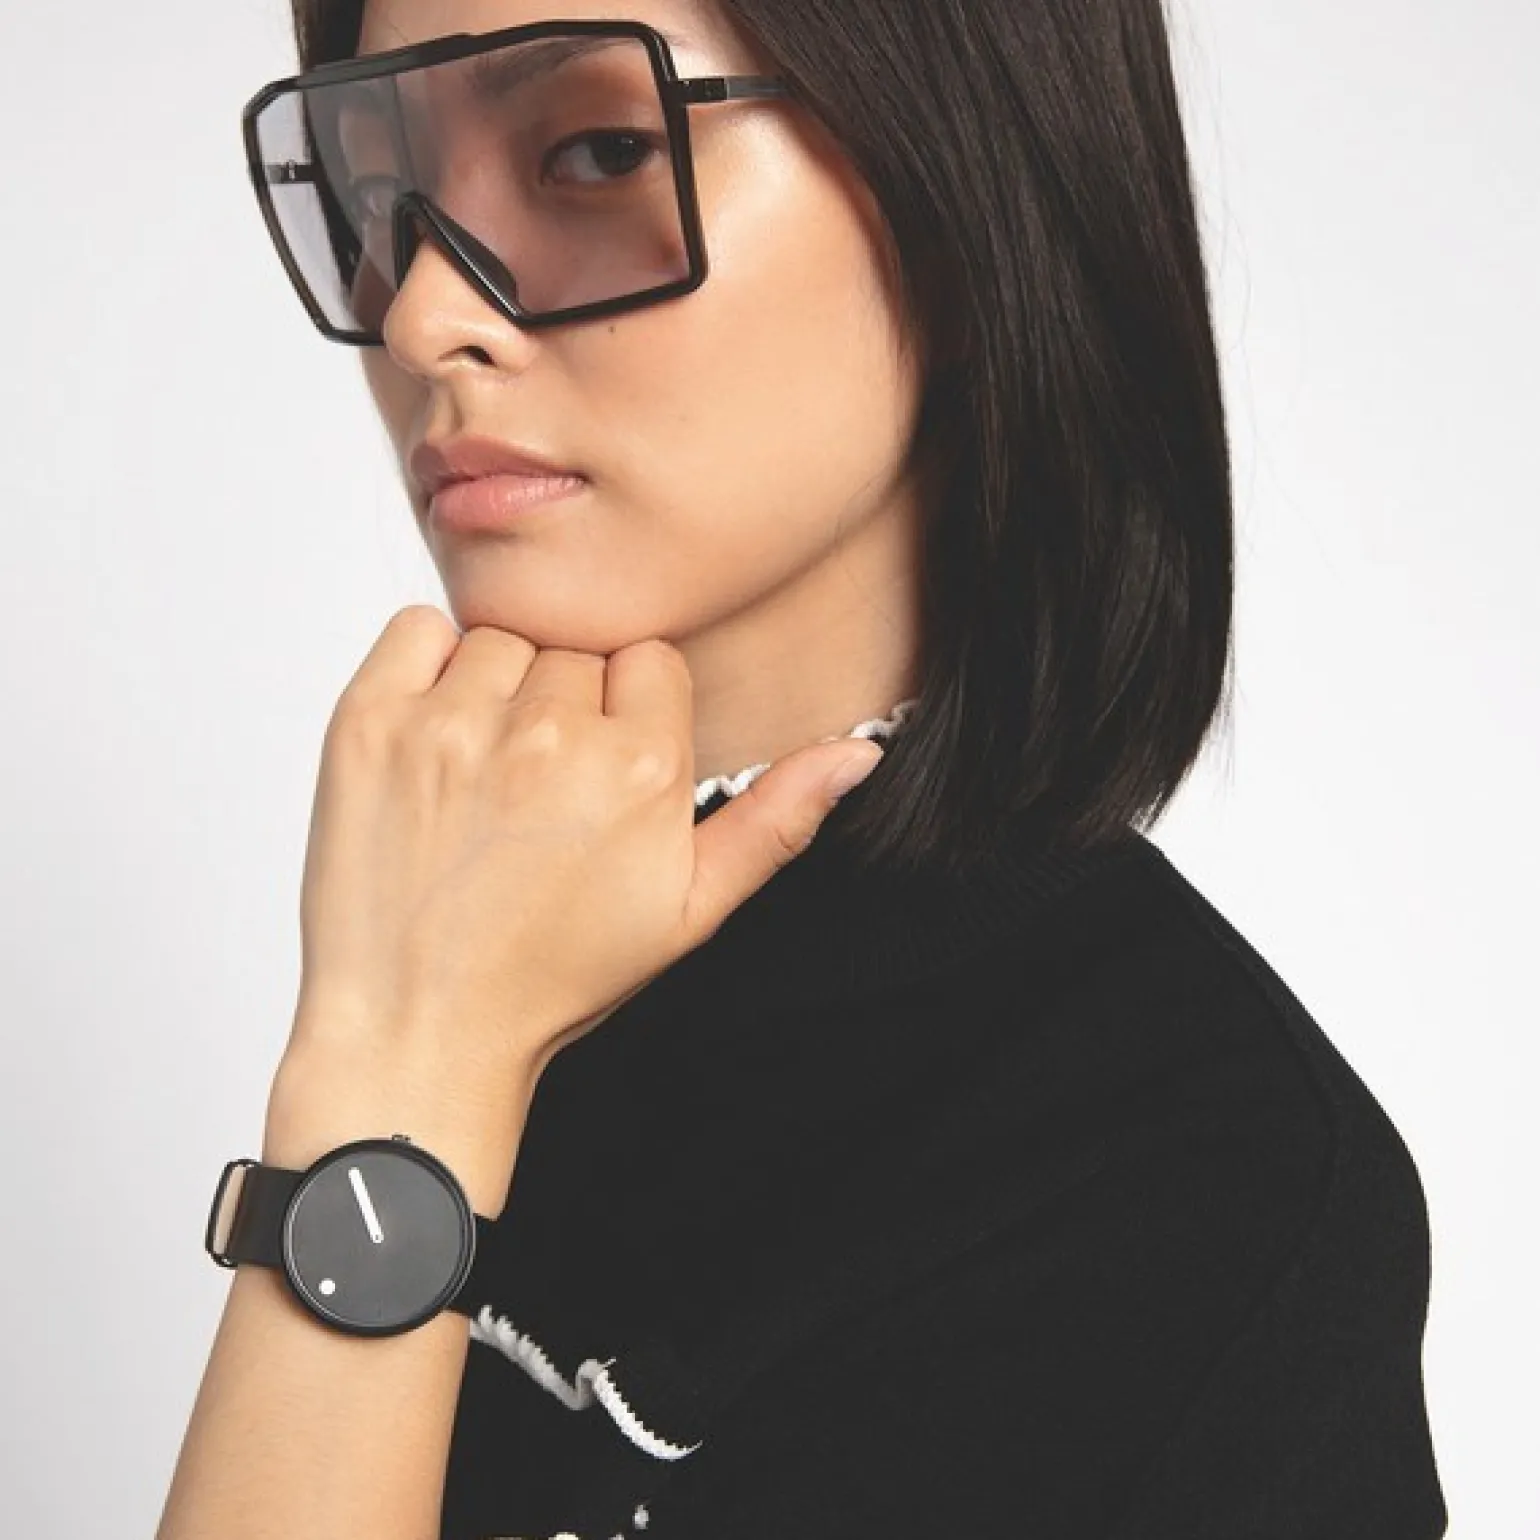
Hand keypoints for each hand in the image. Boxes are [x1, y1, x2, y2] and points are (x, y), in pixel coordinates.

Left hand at [284, 607, 885, 1092]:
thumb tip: (858, 752)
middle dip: (564, 706)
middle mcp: (552, 733)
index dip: (627, 718)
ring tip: (483, 779)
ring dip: (496, 691)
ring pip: (503, 639)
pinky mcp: (370, 723)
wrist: (419, 1033)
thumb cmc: (553, 977)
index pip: (650, 661)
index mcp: (641, 768)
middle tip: (535, 796)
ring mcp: (453, 725)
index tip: (597, 778)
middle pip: (576, 649)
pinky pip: (418, 628)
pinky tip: (436, 741)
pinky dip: (428, 666)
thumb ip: (776, 820)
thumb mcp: (690, 911)